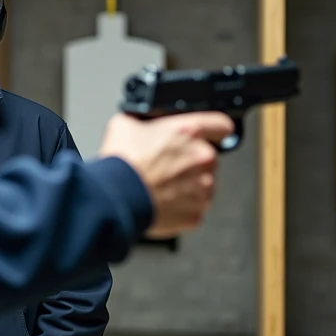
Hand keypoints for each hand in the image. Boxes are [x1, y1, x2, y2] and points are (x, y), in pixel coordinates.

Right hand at [98, 111, 232, 238]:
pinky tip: (158, 203)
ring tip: (158, 188)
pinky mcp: (195, 213)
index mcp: (189, 132)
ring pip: (202, 185)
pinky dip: (178, 208)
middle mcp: (202, 159)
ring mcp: (203, 189)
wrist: (115, 197)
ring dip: (186, 186)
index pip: (220, 125)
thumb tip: (138, 126)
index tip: (211, 135)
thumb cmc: (122, 162)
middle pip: (207, 159)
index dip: (215, 130)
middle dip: (189, 162)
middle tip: (164, 167)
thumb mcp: (124, 125)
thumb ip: (141, 123)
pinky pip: (192, 210)